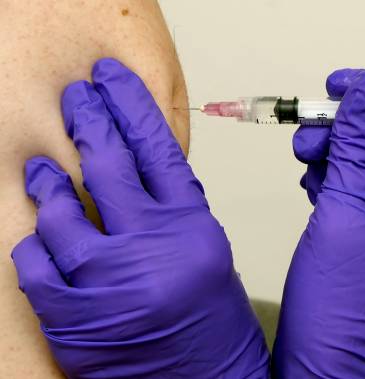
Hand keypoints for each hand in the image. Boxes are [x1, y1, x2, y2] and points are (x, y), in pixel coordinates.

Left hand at [12, 58, 268, 378]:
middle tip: (76, 96)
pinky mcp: (74, 318)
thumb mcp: (207, 252)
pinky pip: (35, 263)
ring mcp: (109, 283)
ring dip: (48, 184)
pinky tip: (40, 237)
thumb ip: (173, 209)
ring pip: (60, 211)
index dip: (130, 105)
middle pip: (108, 163)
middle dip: (87, 119)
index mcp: (192, 228)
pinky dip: (34, 245)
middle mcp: (152, 249)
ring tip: (44, 170)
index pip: (157, 147)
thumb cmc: (213, 324)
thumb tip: (137, 170)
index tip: (111, 79)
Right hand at [272, 70, 364, 377]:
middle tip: (311, 123)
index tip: (348, 85)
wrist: (322, 356)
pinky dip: (329, 175)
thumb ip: (359, 143)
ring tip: (302, 152)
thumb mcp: (350, 206)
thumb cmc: (343, 292)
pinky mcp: (361, 232)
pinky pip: (350, 188)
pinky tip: (309, 180)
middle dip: (351, 126)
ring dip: (334, 149)